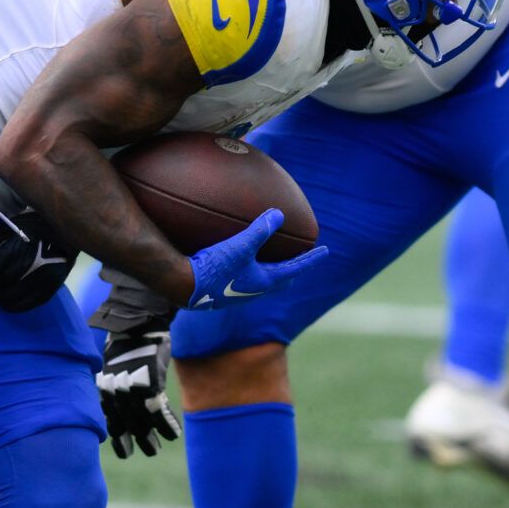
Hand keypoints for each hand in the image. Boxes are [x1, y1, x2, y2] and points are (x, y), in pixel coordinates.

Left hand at [0, 208, 77, 312]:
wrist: (67, 232)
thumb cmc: (32, 227)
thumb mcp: (7, 229)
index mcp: (13, 252)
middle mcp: (25, 269)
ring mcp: (38, 282)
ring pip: (5, 299)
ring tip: (0, 284)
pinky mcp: (48, 291)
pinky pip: (22, 306)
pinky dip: (11, 303)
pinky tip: (10, 294)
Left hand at [89, 281, 179, 457]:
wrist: (139, 323)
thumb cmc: (129, 342)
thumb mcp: (114, 365)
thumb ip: (115, 384)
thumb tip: (118, 396)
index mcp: (106, 389)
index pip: (111, 421)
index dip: (119, 438)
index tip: (125, 451)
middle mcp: (116, 394)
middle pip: (128, 425)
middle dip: (138, 441)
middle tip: (149, 451)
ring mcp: (133, 391)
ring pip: (143, 423)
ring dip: (151, 439)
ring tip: (156, 450)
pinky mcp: (151, 386)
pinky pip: (160, 413)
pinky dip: (167, 426)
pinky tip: (174, 434)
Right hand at [186, 209, 326, 309]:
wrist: (183, 287)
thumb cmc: (213, 268)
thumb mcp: (239, 246)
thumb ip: (260, 230)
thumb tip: (279, 214)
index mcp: (264, 281)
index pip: (294, 268)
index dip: (310, 259)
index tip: (325, 251)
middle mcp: (254, 290)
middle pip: (281, 279)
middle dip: (293, 269)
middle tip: (301, 259)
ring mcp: (238, 293)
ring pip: (263, 281)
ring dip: (272, 270)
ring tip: (273, 260)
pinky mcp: (222, 291)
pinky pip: (245, 279)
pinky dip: (252, 269)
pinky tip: (239, 261)